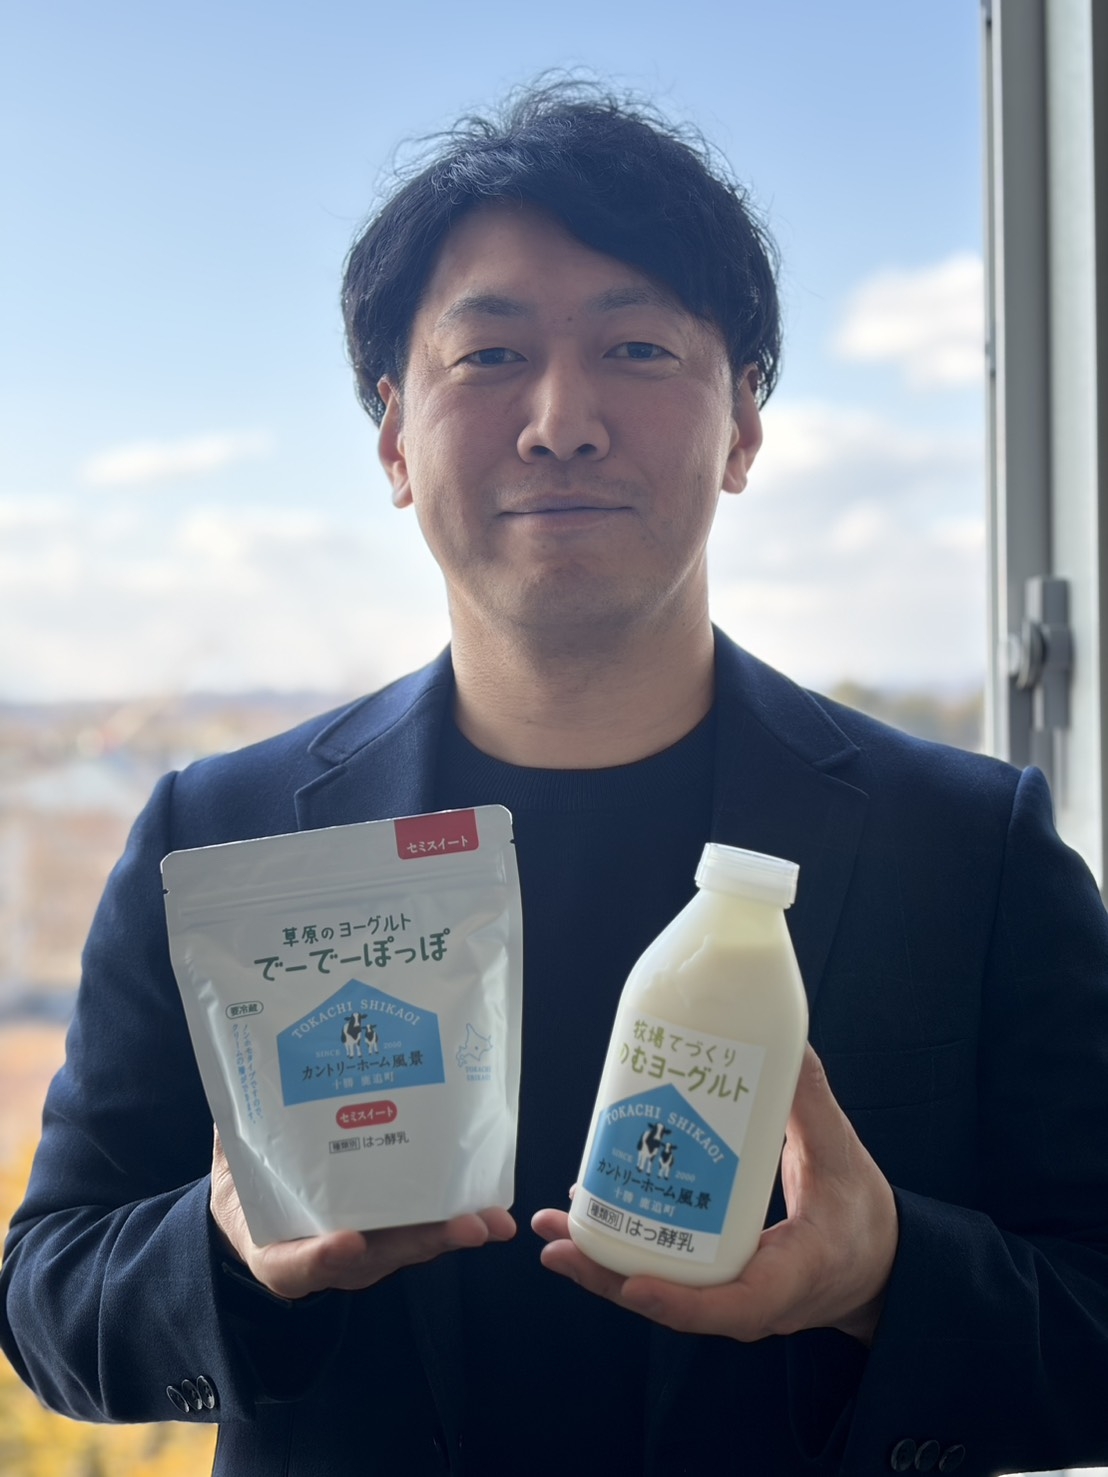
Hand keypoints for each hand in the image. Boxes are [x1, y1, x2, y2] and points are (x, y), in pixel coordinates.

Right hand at [210, 1127, 515, 1299]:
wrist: (257, 1211)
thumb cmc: (248, 1185)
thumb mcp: (232, 1167)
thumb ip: (237, 1132)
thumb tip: (244, 1075)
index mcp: (277, 1251)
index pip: (295, 1265)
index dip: (322, 1256)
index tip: (346, 1242)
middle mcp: (329, 1256)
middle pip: (377, 1257)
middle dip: (423, 1241)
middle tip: (467, 1228)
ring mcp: (365, 1248)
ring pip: (411, 1245)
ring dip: (455, 1232)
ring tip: (493, 1220)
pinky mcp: (391, 1230)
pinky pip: (425, 1230)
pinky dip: (456, 1218)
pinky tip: (490, 1205)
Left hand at [533, 1044, 897, 1345]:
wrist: (878, 1264)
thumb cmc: (863, 1214)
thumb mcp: (842, 1156)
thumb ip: (812, 1102)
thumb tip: (786, 1043)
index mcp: (795, 1275)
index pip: (735, 1306)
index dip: (680, 1301)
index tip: (633, 1283)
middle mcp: (755, 1301)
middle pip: (674, 1303)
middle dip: (609, 1277)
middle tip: (557, 1239)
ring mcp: (732, 1298)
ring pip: (660, 1292)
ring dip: (603, 1266)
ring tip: (552, 1229)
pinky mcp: (718, 1284)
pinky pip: (666, 1276)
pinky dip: (625, 1253)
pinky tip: (590, 1214)